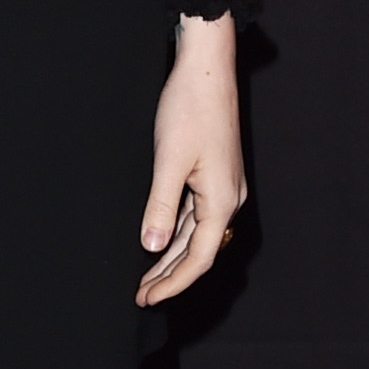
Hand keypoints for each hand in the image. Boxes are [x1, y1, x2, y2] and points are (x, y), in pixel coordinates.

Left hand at [136, 16, 246, 304]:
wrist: (207, 70)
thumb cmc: (189, 109)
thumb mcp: (168, 160)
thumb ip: (160, 206)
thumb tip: (152, 246)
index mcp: (221, 201)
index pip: (198, 258)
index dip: (173, 282)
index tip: (147, 298)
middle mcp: (228, 199)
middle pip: (198, 251)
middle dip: (168, 275)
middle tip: (140, 296)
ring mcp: (222, 187)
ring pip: (195, 234)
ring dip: (170, 256)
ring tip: (145, 277)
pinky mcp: (213, 174)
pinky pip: (194, 214)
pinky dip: (175, 232)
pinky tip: (157, 240)